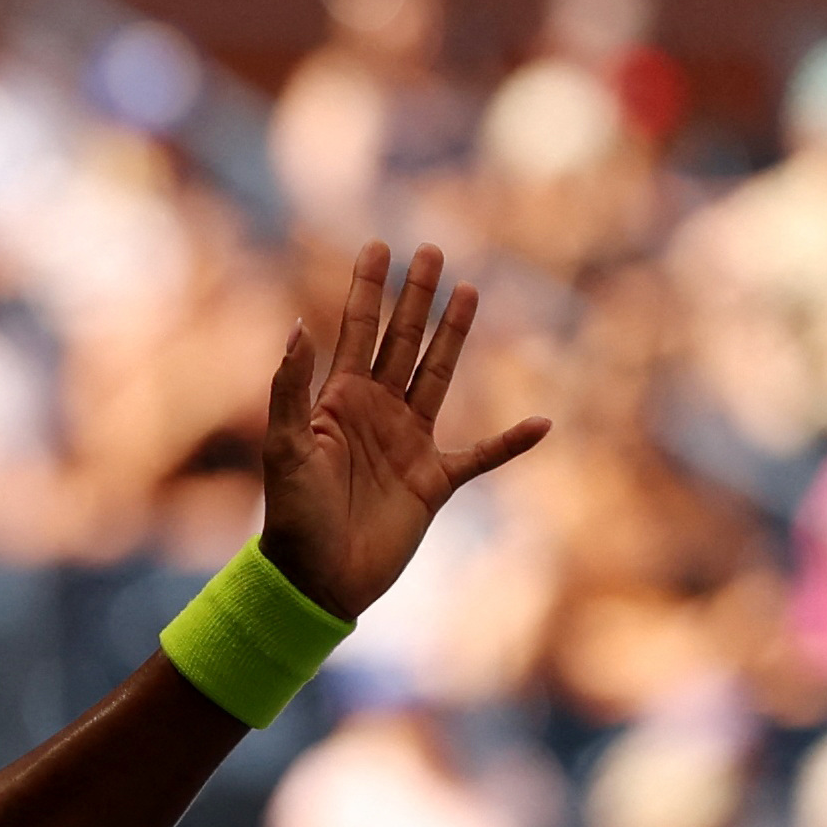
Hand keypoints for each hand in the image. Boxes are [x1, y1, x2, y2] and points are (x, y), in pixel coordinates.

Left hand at [258, 241, 549, 621]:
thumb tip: (300, 327)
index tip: (378, 246)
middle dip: (415, 297)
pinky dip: (510, 443)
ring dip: (453, 337)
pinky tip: (539, 424)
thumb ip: (292, 389)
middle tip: (430, 250)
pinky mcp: (434, 482)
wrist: (316, 581)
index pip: (357, 332)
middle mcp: (376, 414)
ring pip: (438, 376)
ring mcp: (408, 445)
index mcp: (339, 403)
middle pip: (402, 341)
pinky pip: (481, 456)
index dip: (368, 290)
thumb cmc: (292, 518)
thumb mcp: (287, 449)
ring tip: (469, 291)